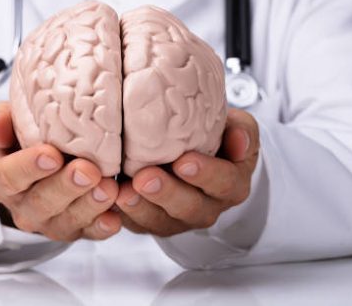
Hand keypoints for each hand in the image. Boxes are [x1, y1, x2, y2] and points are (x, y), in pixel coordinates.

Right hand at [0, 102, 121, 241]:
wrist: (42, 164)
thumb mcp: (8, 124)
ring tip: (109, 188)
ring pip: (67, 221)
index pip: (8, 177)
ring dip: (89, 206)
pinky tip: (115, 218)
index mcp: (1, 180)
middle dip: (66, 186)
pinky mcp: (76, 231)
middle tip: (88, 170)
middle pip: (41, 202)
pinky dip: (103, 227)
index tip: (52, 154)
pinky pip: (90, 233)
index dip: (29, 167)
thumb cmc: (25, 140)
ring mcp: (50, 223)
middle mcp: (23, 207)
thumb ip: (0, 120)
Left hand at [115, 108, 259, 236]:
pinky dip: (122, 214)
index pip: (225, 183)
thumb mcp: (235, 127)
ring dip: (140, 208)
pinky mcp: (151, 223)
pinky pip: (137, 225)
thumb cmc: (215, 137)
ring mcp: (178, 219)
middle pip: (190, 207)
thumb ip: (242, 130)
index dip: (206, 175)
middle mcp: (207, 207)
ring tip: (123, 192)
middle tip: (146, 177)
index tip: (184, 161)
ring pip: (161, 221)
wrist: (192, 151)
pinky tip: (109, 198)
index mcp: (232, 184)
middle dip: (167, 193)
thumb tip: (238, 138)